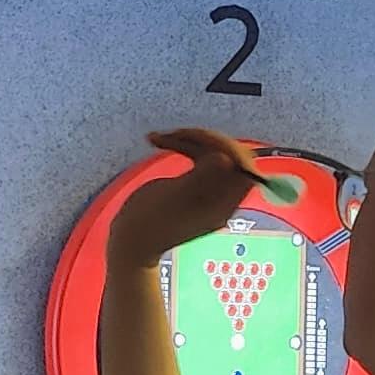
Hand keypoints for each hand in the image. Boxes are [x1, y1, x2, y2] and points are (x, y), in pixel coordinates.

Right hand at [106, 131, 270, 272]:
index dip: (228, 148)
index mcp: (224, 205)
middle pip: (230, 157)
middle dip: (205, 140)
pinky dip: (181, 145)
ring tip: (161, 137)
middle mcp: (223, 197)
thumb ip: (201, 177)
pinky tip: (157, 140)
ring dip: (190, 140)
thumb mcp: (173, 198)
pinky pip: (199, 156)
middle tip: (176, 135)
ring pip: (213, 152)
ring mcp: (210, 190)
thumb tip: (226, 159)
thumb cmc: (148, 221)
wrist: (131, 239)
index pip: (243, 169)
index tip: (200, 140)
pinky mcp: (197, 183)